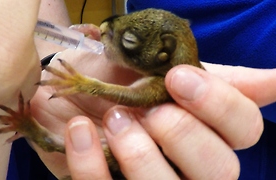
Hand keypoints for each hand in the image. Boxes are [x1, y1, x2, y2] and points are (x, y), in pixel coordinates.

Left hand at [60, 63, 275, 178]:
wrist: (68, 84)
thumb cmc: (117, 75)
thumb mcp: (163, 68)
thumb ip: (214, 78)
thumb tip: (275, 80)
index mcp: (206, 130)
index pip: (245, 130)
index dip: (219, 105)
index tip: (178, 78)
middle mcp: (187, 166)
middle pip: (221, 171)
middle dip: (183, 134)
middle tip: (148, 109)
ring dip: (141, 154)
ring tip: (114, 119)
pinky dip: (90, 163)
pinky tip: (80, 129)